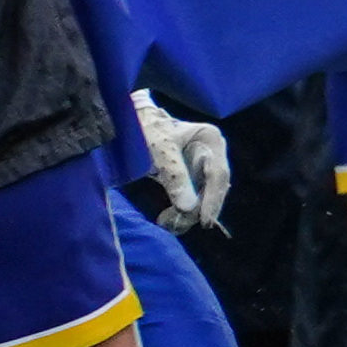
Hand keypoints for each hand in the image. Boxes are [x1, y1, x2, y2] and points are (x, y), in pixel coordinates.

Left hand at [135, 91, 231, 230]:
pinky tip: (169, 217)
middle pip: (214, 186)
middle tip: (183, 225)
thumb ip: (175, 175)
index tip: (204, 220)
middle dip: (200, 208)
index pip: (217, 174)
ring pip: (204, 193)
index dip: (213, 199)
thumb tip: (188, 206)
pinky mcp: (189, 173)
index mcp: (210, 139)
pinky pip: (192, 194)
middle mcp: (211, 152)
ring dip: (190, 211)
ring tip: (171, 224)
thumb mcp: (160, 151)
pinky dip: (182, 207)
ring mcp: (201, 163)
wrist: (129, 121)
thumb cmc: (146, 130)